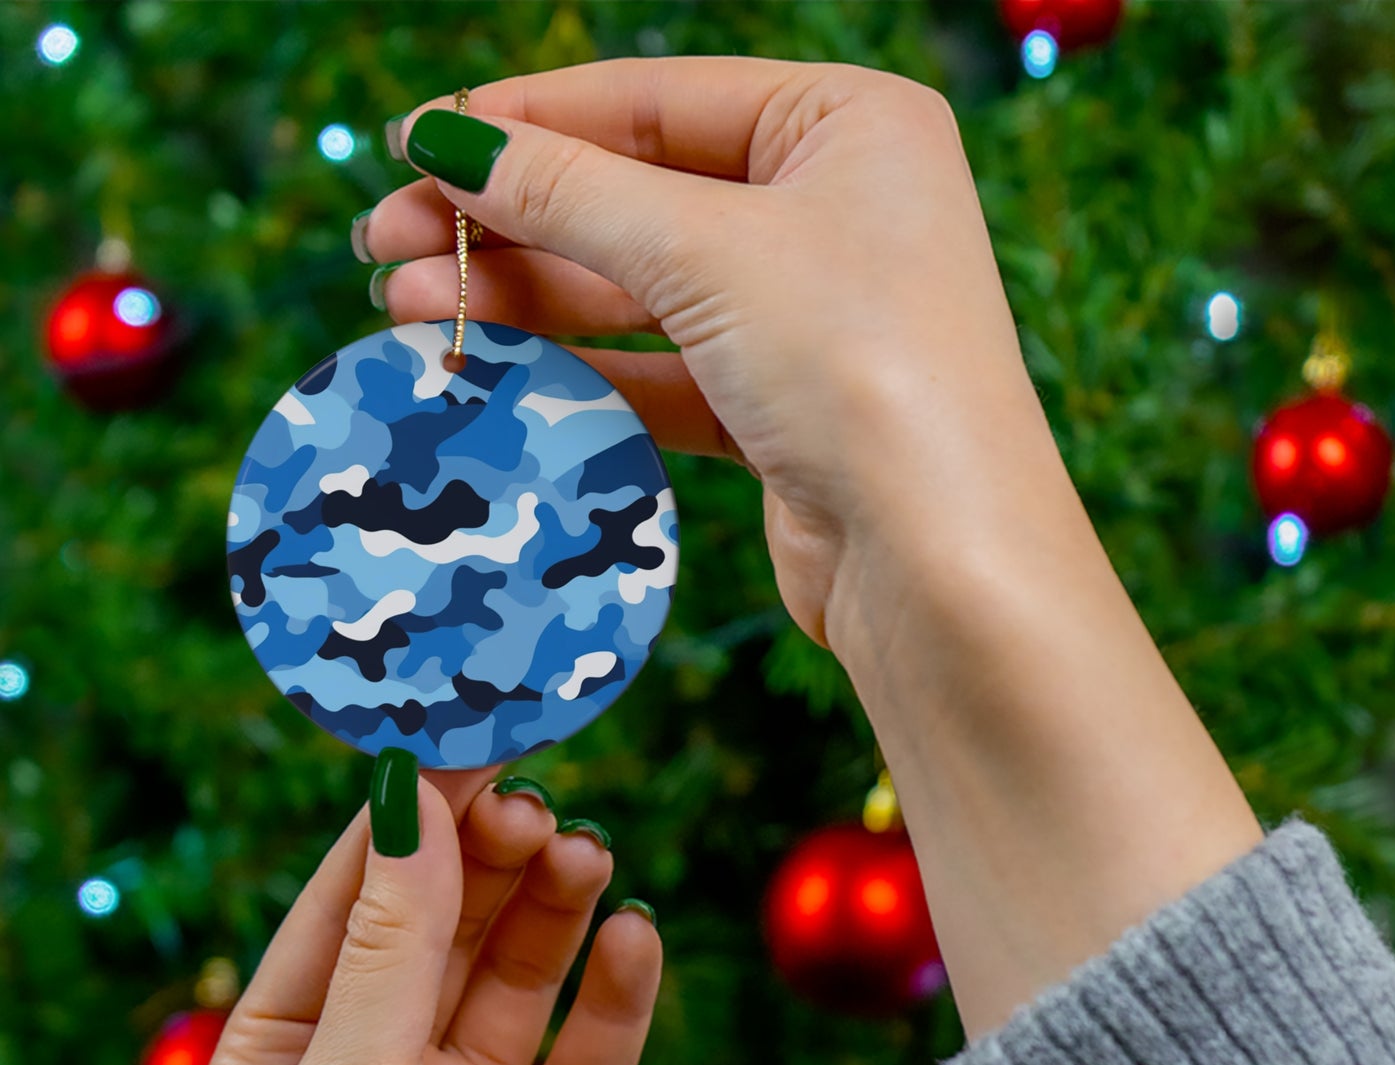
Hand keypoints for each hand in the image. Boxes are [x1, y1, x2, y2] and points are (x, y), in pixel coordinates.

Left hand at [201, 767, 661, 1064]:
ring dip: (555, 910)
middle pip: (447, 925)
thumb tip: (412, 801)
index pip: (353, 898)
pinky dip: (618, 994)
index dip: (409, 818)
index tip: (467, 740)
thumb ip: (391, 947)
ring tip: (587, 856)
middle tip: (539, 805)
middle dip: (490, 860)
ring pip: (521, 976)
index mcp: (289, 1050)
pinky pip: (591, 1054)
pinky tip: (635, 940)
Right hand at [362, 56, 1054, 658]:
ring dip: (525, 299)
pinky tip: (488, 369)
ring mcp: (808, 316)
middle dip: (508, 221)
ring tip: (406, 308)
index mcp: (848, 125)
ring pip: (639, 291)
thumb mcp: (706, 252)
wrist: (939, 563)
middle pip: (637, 196)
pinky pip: (661, 372)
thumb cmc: (859, 368)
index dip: (526, 121)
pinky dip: (578, 372)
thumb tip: (448, 140)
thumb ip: (570, 193)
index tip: (413, 143)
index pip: (655, 100)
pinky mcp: (781, 410)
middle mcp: (834, 210)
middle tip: (384, 242)